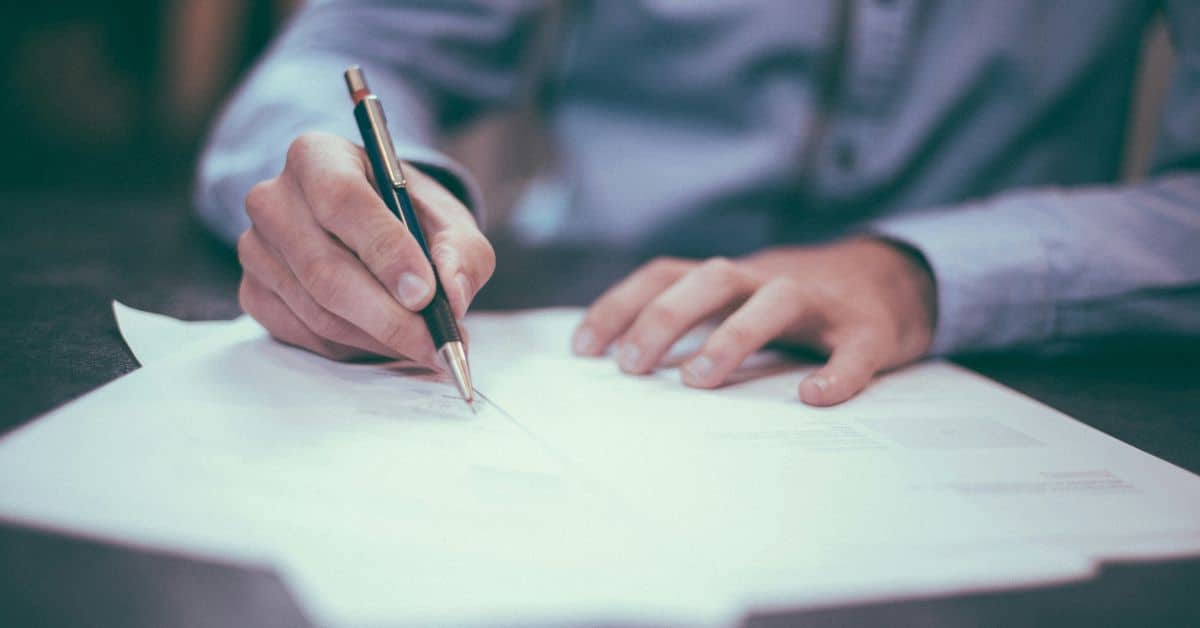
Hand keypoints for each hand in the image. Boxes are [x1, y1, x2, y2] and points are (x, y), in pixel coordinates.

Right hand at [237, 132, 494, 363]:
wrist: (370, 228)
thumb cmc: (408, 217)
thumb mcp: (448, 220)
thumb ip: (461, 252)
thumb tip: (453, 296)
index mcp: (317, 156)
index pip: (342, 200)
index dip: (385, 251)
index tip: (425, 294)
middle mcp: (273, 199)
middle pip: (325, 269)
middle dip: (389, 316)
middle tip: (436, 343)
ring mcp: (256, 249)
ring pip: (318, 311)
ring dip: (378, 338)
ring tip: (425, 345)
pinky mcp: (254, 292)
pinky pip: (305, 334)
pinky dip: (354, 347)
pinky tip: (387, 340)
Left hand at [572, 238, 936, 405]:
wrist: (895, 281)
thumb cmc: (797, 305)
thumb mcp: (739, 301)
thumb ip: (692, 322)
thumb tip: (621, 365)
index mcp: (731, 278)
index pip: (665, 275)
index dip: (621, 305)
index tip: (583, 349)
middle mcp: (769, 279)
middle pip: (712, 278)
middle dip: (665, 317)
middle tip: (631, 366)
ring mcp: (821, 302)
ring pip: (776, 300)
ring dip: (733, 335)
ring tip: (699, 380)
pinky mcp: (870, 330)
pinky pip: (854, 349)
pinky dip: (837, 372)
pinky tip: (814, 397)